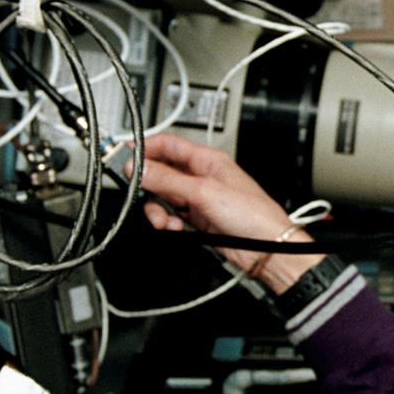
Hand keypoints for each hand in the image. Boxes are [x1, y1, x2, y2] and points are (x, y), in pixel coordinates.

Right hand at [130, 134, 325, 291]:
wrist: (266, 248)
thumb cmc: (253, 215)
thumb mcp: (204, 192)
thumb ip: (169, 180)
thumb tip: (139, 168)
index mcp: (207, 160)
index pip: (169, 145)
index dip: (146, 149)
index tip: (127, 160)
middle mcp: (202, 177)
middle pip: (161, 172)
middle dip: (149, 185)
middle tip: (141, 193)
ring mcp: (199, 199)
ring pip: (163, 197)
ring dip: (158, 209)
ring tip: (166, 220)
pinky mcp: (197, 220)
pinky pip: (171, 215)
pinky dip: (167, 222)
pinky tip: (175, 227)